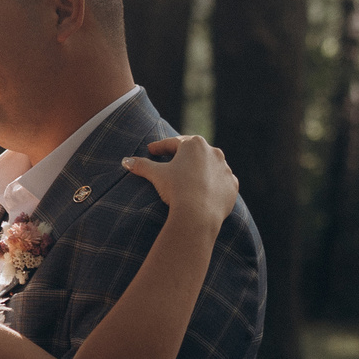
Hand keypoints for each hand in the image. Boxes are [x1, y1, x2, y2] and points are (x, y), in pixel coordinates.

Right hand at [123, 134, 237, 223]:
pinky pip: (221, 182)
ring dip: (200, 170)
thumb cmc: (176, 189)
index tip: (152, 150)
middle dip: (183, 156)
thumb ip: (141, 165)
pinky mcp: (232, 185)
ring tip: (189, 178)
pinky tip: (205, 191)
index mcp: (194, 144)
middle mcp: (213, 152)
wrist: (198, 214)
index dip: (160, 147)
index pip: (173, 143)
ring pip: (210, 167)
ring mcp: (225, 169)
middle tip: (171, 160)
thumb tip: (125, 161)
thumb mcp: (155, 175)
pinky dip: (213, 185)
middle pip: (194, 152)